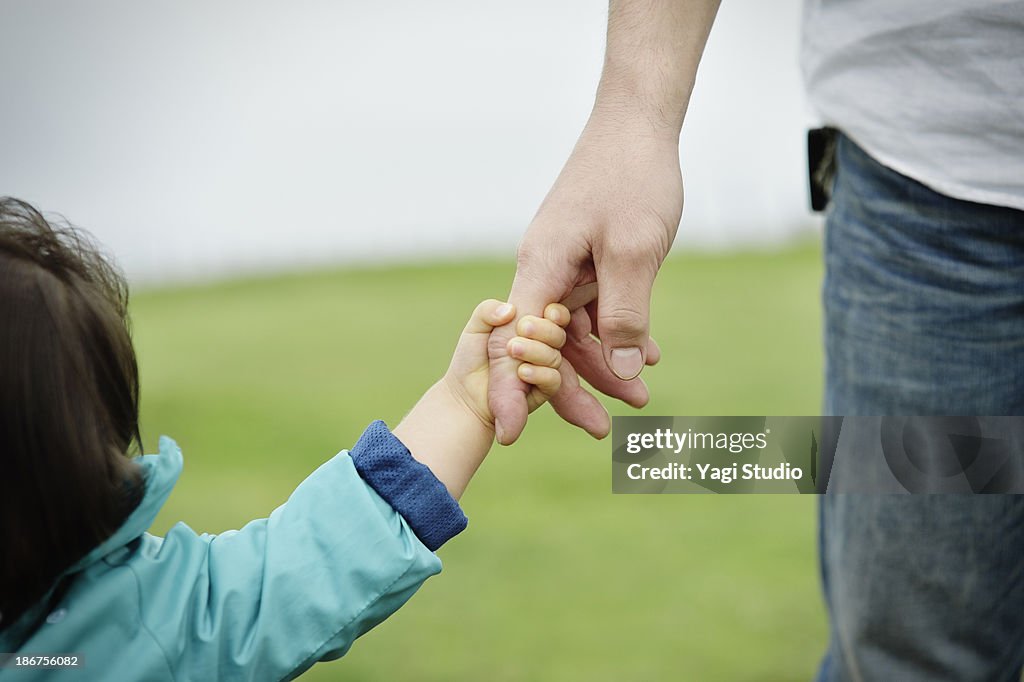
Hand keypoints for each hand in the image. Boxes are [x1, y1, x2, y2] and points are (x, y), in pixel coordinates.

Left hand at [394, 300, 569, 499]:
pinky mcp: (543, 391)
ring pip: (555, 356)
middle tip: (522, 328)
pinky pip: (553, 380)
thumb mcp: (475, 328)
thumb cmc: (471, 359)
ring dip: (536, 350)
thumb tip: (511, 308)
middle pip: (558, 334)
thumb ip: (488, 310)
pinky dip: (540, 373)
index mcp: (531, 328)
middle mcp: (542, 347)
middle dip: (543, 329)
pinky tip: (521, 372)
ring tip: (512, 349)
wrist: (465, 394)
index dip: (556, 312)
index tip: (547, 311)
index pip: (555, 315)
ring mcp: (544, 369)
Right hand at [488, 117, 681, 443]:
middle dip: (570, 387)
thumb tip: (619, 370)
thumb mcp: (633, 252)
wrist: (637, 124)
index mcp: (540, 268)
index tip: (511, 432)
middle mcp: (543, 270)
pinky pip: (593, 308)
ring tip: (641, 395)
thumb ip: (624, 314)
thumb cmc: (632, 178)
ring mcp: (563, 265)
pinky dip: (616, 330)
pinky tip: (646, 354)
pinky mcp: (584, 260)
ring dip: (605, 361)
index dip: (511, 391)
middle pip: (545, 344)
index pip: (515, 344)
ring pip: (573, 330)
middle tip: (600, 429)